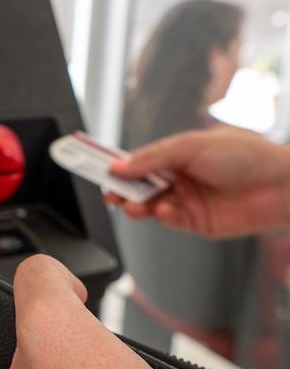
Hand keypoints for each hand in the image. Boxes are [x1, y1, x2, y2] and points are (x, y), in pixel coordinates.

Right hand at [106, 126, 289, 237]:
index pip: (140, 160)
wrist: (282, 185)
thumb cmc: (246, 155)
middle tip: (109, 192)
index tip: (97, 167)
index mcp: (177, 154)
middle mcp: (180, 177)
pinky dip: (162, 216)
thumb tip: (119, 166)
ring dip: (138, 205)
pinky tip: (163, 210)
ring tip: (130, 205)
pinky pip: (170, 220)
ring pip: (151, 204)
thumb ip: (153, 159)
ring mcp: (187, 199)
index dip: (119, 165)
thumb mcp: (192, 147)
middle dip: (123, 189)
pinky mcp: (196, 221)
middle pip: (141, 185)